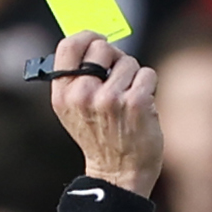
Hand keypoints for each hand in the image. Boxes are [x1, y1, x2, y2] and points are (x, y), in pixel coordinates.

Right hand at [46, 32, 162, 196]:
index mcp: (63, 94)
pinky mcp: (136, 102)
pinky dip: (148, 87)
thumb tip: (93, 39)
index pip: (69, 46)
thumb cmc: (100, 137)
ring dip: (133, 77)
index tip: (99, 41)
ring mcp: (109, 99)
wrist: (118, 173)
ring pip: (128, 61)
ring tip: (127, 102)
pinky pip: (147, 74)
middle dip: (114, 59)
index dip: (87, 37)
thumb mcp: (75, 109)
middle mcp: (82, 95)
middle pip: (102, 47)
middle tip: (116, 81)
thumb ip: (77, 76)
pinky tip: (140, 107)